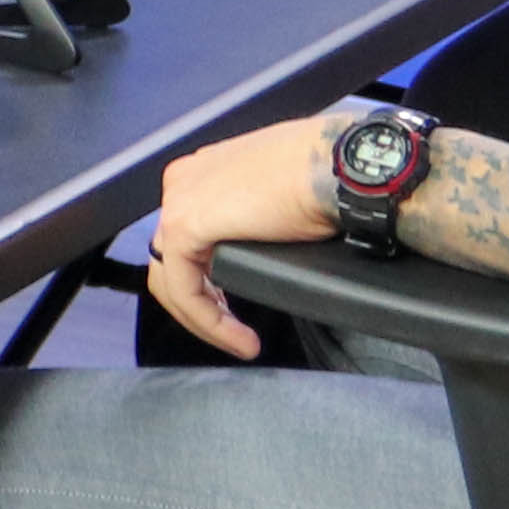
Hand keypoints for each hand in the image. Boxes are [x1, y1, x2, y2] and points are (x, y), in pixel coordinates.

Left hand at [138, 112, 347, 357]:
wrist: (335, 167)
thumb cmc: (325, 175)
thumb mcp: (280, 200)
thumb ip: (258, 219)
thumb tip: (265, 247)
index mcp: (204, 172)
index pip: (187, 240)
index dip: (208, 282)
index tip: (237, 311)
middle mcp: (183, 182)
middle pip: (173, 261)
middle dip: (201, 305)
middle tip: (234, 332)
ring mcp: (179, 201)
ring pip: (173, 279)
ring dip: (206, 320)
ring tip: (241, 342)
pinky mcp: (183, 226)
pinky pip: (185, 289)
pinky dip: (211, 321)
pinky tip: (241, 338)